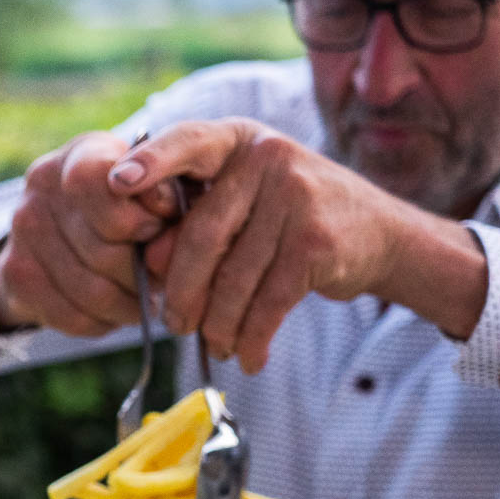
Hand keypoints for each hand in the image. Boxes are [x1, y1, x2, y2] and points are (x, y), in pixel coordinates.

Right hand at [0, 132, 171, 334]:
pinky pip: (74, 316)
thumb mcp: (154, 189)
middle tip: (160, 278)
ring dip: (129, 304)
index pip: (101, 183)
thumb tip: (174, 233)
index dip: (139, 216)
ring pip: (93, 292)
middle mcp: (43, 185)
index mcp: (83, 153)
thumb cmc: (127, 206)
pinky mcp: (16, 273)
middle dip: (143, 272)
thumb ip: (171, 199)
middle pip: (105, 249)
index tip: (157, 230)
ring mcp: (23, 230)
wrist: (55, 230)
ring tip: (144, 300)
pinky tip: (114, 309)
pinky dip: (103, 321)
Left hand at [109, 118, 487, 372]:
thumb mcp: (241, 204)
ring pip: (231, 279)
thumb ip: (193, 222)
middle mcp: (266, 157)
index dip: (151, 162)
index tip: (117, 184)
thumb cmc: (289, 222)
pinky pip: (266, 303)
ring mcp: (295, 195)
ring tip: (216, 346)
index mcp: (235, 141)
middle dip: (181, 293)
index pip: (187, 143)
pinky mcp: (315, 240)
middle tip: (175, 325)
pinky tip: (248, 357)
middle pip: (200, 236)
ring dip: (218, 325)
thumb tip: (148, 265)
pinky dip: (252, 338)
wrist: (383, 236)